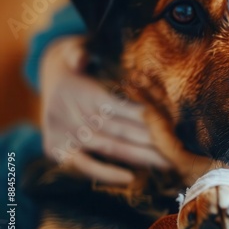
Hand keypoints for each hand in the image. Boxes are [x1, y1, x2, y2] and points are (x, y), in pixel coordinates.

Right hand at [40, 36, 169, 184]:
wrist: (48, 76)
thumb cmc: (74, 64)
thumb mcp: (73, 49)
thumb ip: (79, 51)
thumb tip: (80, 57)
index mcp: (79, 91)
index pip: (116, 106)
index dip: (142, 116)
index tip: (169, 124)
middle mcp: (70, 114)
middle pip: (118, 130)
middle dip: (151, 141)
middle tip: (179, 149)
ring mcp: (63, 134)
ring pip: (108, 147)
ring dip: (140, 157)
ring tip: (167, 163)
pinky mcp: (57, 150)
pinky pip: (84, 165)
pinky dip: (105, 173)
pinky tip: (130, 179)